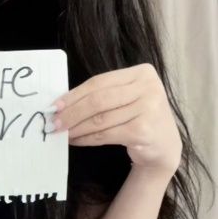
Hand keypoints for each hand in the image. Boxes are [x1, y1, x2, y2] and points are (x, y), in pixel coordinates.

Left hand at [50, 63, 182, 177]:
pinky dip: (87, 138)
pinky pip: (106, 134)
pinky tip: (76, 141)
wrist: (164, 146)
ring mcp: (148, 108)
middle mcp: (148, 87)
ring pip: (100, 118)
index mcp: (142, 73)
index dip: (74, 94)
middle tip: (54, 122)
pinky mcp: (144, 130)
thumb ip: (102, 95)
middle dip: (72, 112)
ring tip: (62, 133)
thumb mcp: (126, 98)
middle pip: (99, 99)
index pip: (99, 82)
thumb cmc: (139, 118)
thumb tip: (62, 104)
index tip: (55, 105)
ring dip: (77, 127)